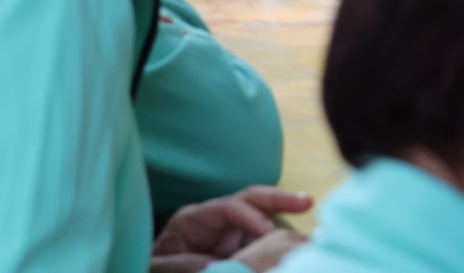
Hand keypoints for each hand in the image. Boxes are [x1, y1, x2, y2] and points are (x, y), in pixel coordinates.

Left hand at [153, 186, 312, 262]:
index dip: (252, 216)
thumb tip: (212, 265)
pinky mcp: (238, 247)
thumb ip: (180, 264)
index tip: (270, 231)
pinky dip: (279, 243)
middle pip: (252, 199)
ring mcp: (229, 232)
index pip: (230, 206)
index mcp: (195, 218)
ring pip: (263, 218)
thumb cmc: (155, 266)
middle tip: (306, 202)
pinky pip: (262, 241)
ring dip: (286, 219)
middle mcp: (216, 220)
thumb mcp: (158, 266)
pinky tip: (296, 248)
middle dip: (280, 199)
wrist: (157, 272)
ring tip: (309, 230)